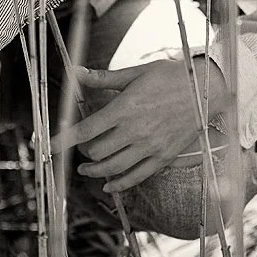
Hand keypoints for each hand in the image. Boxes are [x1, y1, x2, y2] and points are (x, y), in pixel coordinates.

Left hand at [50, 57, 228, 192]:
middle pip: (98, 151)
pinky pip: (136, 177)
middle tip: (81, 146)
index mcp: (126, 107)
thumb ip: (103, 78)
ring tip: (85, 168)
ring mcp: (150, 146)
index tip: (49, 146)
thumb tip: (75, 72)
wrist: (206, 91)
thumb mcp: (136, 72)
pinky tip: (108, 184)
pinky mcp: (162, 157)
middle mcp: (136, 130)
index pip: (87, 129)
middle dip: (83, 151)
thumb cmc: (170, 77)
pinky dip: (119, 184)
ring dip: (95, 171)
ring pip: (114, 167)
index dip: (65, 139)